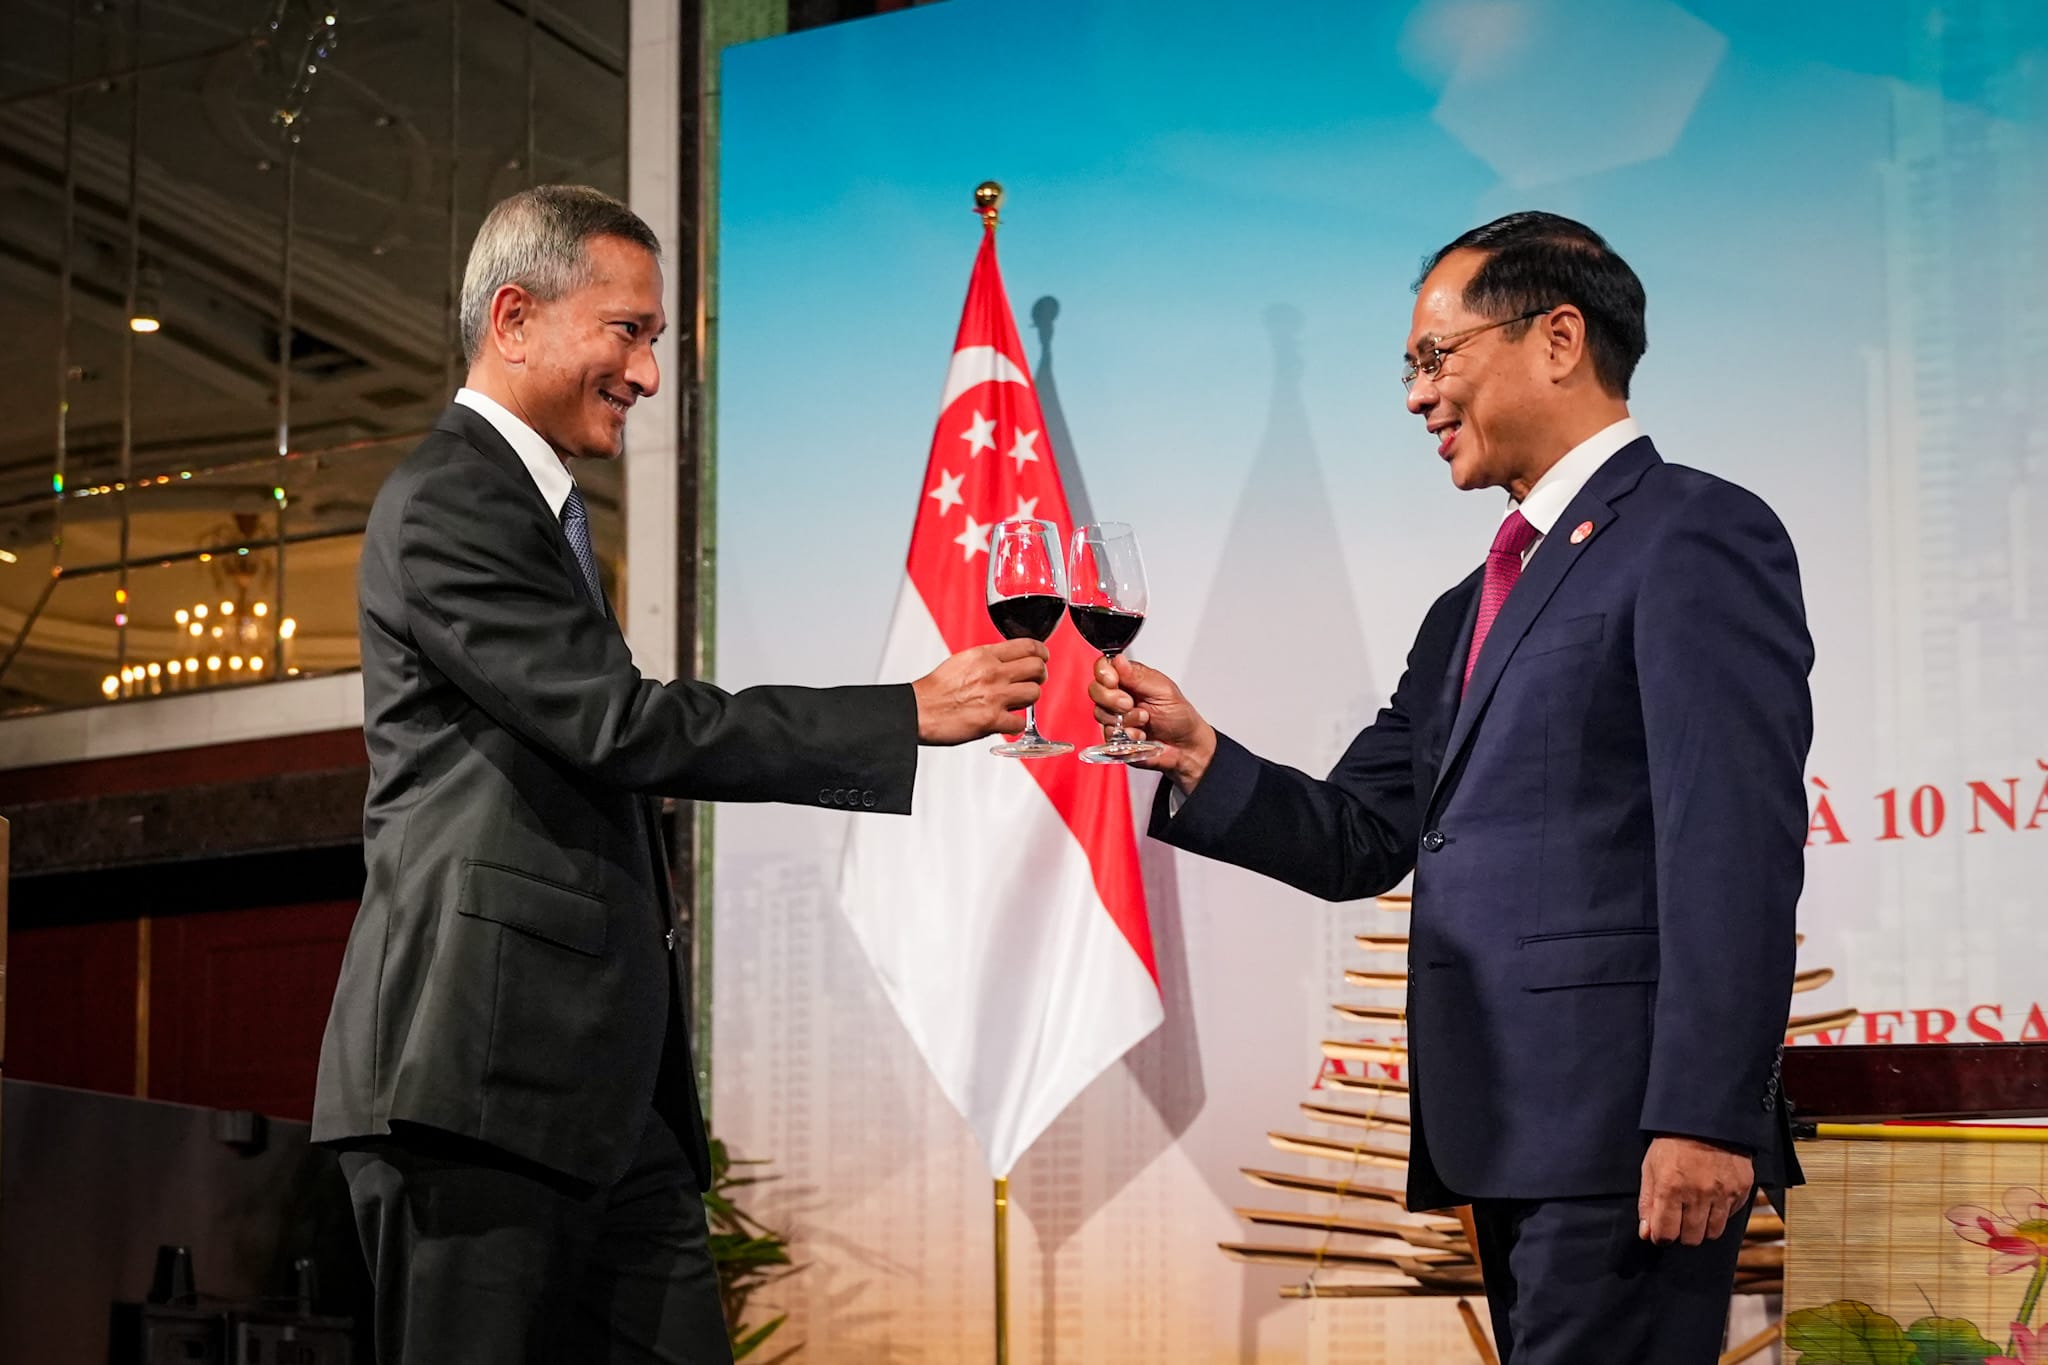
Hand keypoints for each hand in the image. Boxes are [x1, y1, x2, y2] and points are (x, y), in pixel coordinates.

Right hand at [912, 640, 1047, 744]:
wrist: (917, 710)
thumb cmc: (935, 690)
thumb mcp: (963, 661)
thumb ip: (988, 660)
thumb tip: (1008, 662)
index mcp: (984, 655)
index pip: (1028, 645)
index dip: (1041, 653)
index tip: (1042, 658)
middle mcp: (992, 673)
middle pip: (1038, 668)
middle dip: (1039, 676)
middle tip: (1033, 682)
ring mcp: (994, 697)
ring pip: (1034, 694)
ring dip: (1028, 700)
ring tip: (1016, 703)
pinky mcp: (992, 720)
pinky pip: (1021, 723)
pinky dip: (1015, 725)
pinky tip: (1005, 722)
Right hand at [1088, 655, 1216, 791]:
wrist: (1186, 746)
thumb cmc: (1179, 717)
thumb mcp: (1164, 690)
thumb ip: (1138, 676)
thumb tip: (1118, 660)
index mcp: (1130, 679)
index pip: (1104, 668)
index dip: (1104, 674)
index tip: (1114, 681)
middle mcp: (1119, 696)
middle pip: (1095, 690)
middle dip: (1112, 698)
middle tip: (1130, 703)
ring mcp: (1116, 717)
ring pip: (1100, 713)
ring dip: (1125, 719)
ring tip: (1144, 720)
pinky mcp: (1115, 737)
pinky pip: (1108, 735)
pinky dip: (1127, 735)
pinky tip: (1141, 734)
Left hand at [1638, 1136, 1752, 1245]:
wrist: (1706, 1119)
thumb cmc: (1672, 1142)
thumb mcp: (1650, 1167)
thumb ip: (1647, 1202)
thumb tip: (1646, 1233)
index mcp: (1670, 1187)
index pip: (1666, 1233)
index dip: (1660, 1236)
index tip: (1661, 1231)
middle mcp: (1698, 1193)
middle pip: (1691, 1238)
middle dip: (1682, 1233)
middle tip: (1679, 1218)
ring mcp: (1723, 1192)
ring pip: (1713, 1232)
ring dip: (1702, 1226)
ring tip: (1696, 1209)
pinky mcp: (1741, 1189)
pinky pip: (1730, 1216)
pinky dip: (1720, 1213)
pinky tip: (1712, 1197)